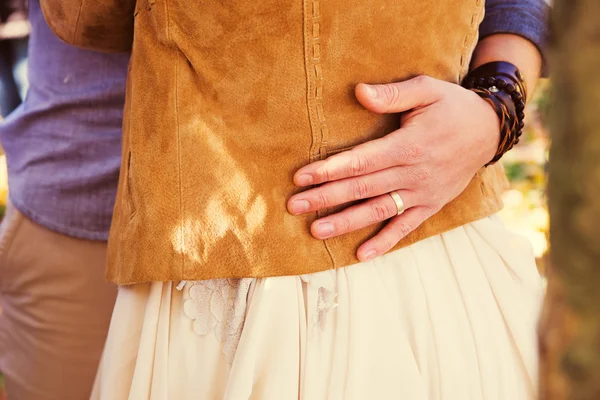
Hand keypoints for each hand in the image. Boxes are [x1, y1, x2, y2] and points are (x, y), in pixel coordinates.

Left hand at [287, 75, 500, 261]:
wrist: (490, 131)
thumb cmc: (452, 107)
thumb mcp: (427, 89)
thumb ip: (393, 95)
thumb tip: (358, 92)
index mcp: (408, 145)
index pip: (361, 161)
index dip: (329, 170)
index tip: (300, 178)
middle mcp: (414, 173)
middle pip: (362, 188)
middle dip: (326, 197)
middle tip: (294, 206)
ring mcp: (423, 193)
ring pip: (379, 211)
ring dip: (347, 222)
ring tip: (316, 231)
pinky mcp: (431, 205)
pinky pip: (406, 227)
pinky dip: (385, 242)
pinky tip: (362, 255)